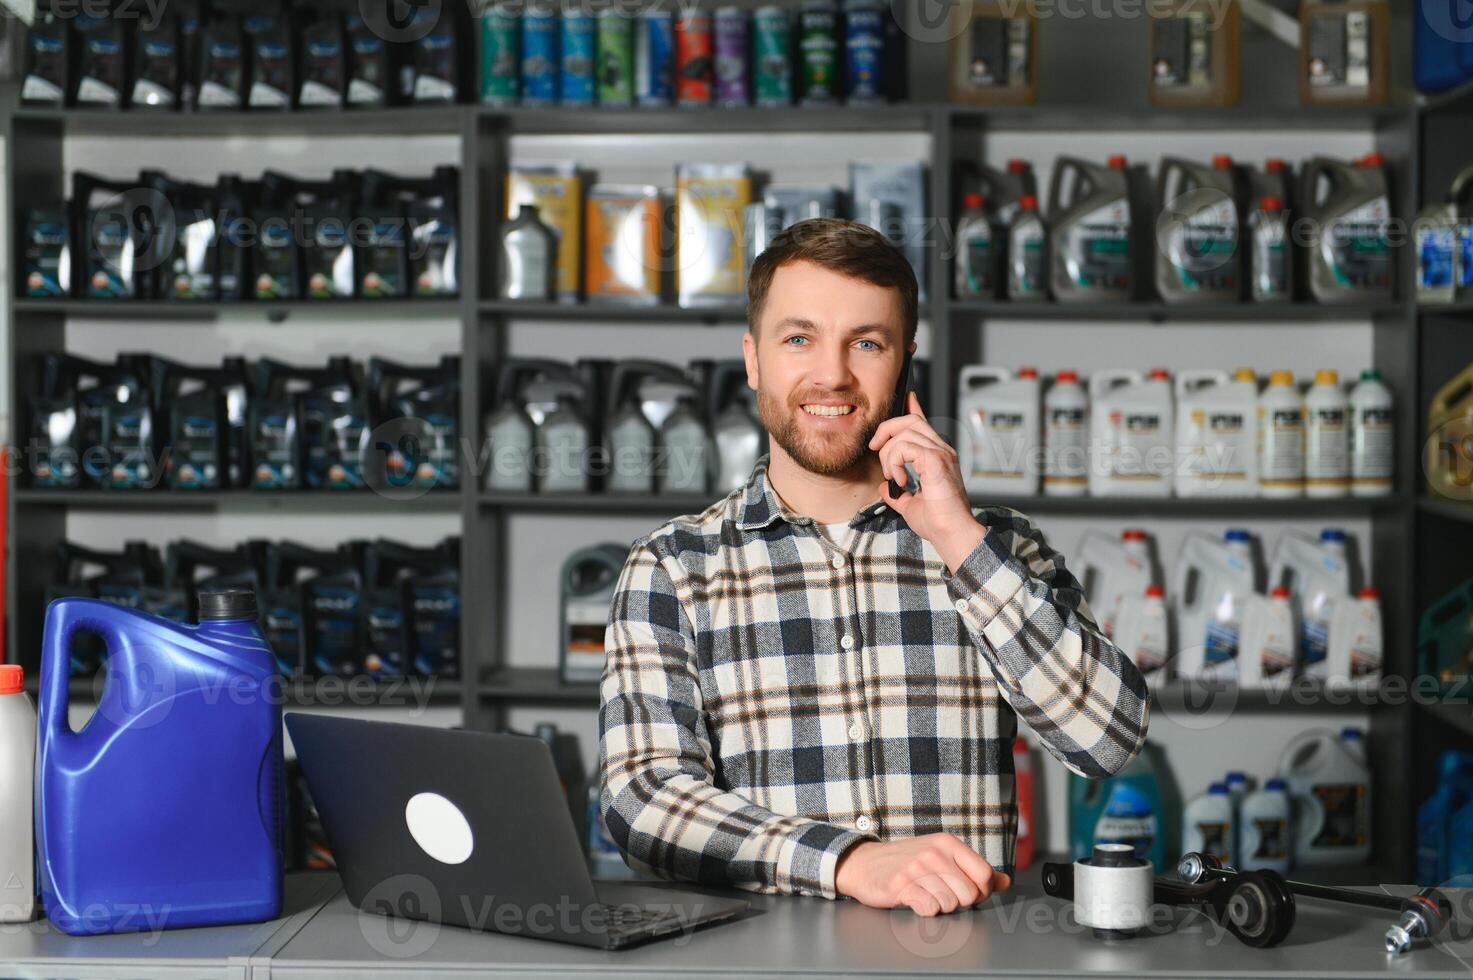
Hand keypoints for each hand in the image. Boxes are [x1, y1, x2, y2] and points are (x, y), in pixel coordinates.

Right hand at [835, 833, 1011, 914]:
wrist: (864, 864)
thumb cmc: (907, 862)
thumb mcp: (942, 857)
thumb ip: (974, 869)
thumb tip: (1004, 881)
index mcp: (948, 843)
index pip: (985, 875)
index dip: (981, 892)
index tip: (965, 891)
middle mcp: (934, 853)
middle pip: (970, 894)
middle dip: (958, 901)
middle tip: (939, 893)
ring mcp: (917, 868)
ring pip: (951, 904)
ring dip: (940, 906)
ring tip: (925, 894)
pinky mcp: (901, 886)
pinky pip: (930, 909)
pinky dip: (924, 910)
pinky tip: (914, 899)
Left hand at [869, 392, 984, 570]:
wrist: (952, 534)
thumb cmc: (938, 523)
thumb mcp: (910, 505)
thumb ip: (898, 494)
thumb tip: (884, 488)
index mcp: (938, 456)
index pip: (922, 422)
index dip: (911, 406)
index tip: (905, 397)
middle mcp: (942, 450)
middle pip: (910, 419)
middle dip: (886, 429)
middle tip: (875, 448)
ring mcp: (941, 453)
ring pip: (905, 431)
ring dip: (889, 453)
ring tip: (893, 476)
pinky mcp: (936, 460)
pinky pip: (905, 447)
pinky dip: (895, 462)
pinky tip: (899, 479)